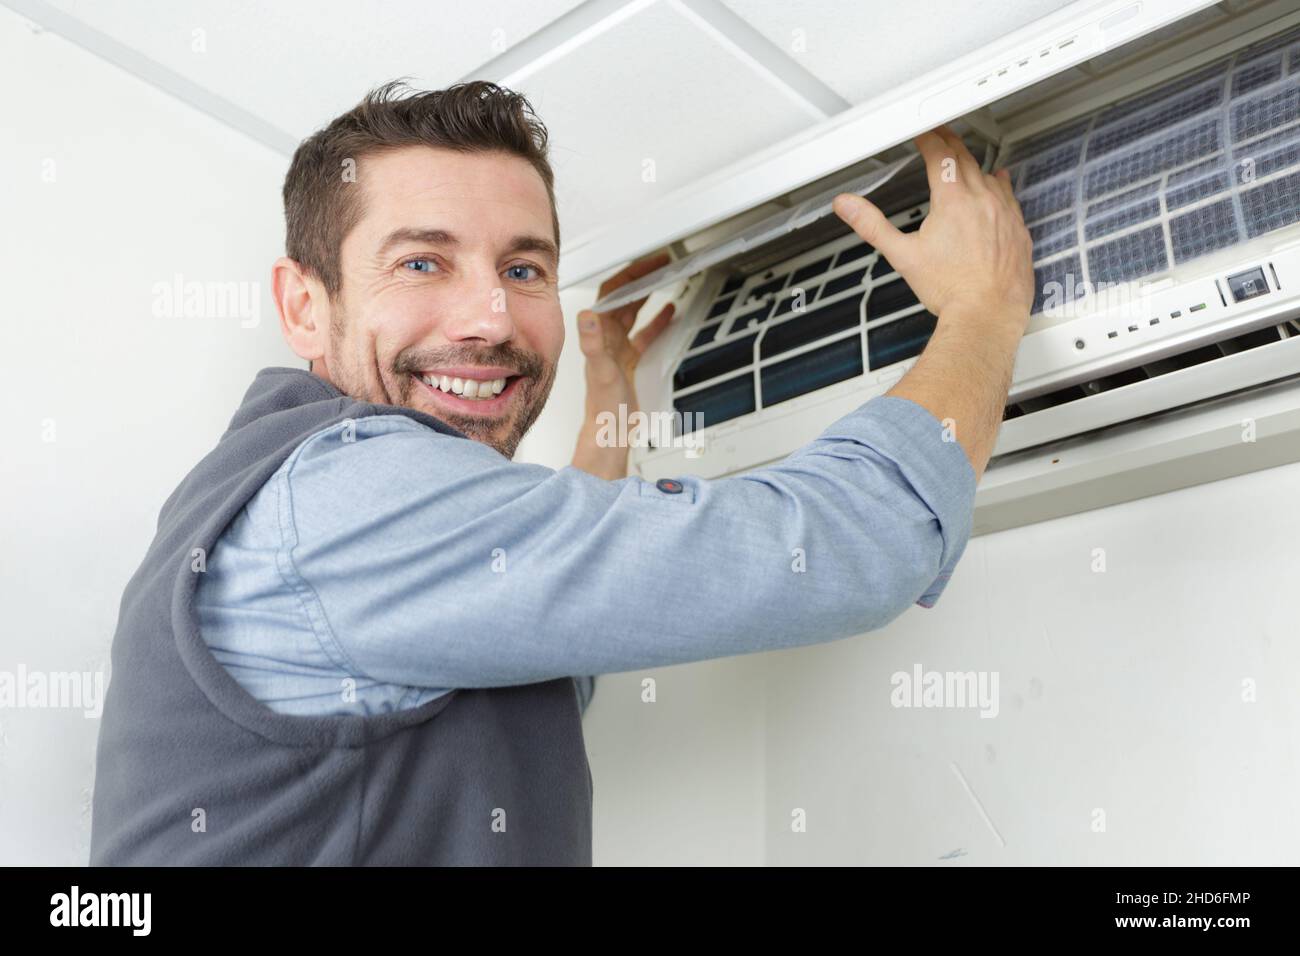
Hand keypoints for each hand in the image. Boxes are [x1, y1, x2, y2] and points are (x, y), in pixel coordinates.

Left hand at [571, 252, 674, 479]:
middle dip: (642, 277)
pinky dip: (657, 320)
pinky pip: (645, 333)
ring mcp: (619, 348)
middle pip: (625, 297)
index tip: (648, 261)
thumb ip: (593, 343)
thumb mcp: (602, 371)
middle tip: (660, 262)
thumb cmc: (603, 407)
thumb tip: (587, 316)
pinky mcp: (630, 361)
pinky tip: (668, 312)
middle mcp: (607, 337)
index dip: (630, 273)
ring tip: (664, 278)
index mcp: (600, 334)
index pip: (613, 292)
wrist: (610, 432)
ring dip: (648, 294)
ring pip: (635, 312)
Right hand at [832, 125, 1034, 331]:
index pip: (939, 155)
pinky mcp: (1018, 229)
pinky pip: (1010, 196)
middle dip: (949, 143)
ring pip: (989, 174)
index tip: (923, 134)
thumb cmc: (950, 290)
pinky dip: (999, 185)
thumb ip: (872, 225)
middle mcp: (983, 200)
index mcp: (953, 201)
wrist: (986, 314)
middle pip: (966, 158)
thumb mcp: (903, 255)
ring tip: (964, 158)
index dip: (928, 139)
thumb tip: (847, 206)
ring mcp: (1005, 213)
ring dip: (974, 164)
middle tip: (940, 137)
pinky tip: (999, 183)